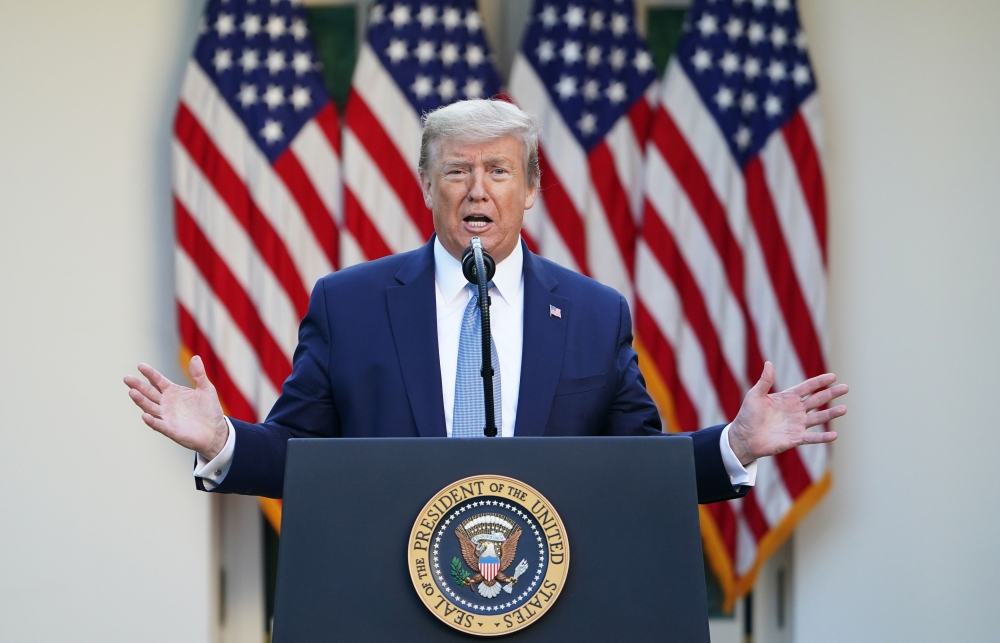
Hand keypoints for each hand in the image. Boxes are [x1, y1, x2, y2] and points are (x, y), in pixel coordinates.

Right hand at [124, 356, 228, 459]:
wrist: (215, 431)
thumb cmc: (209, 409)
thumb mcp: (206, 389)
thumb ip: (199, 375)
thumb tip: (196, 357)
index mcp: (172, 391)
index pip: (157, 380)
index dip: (150, 373)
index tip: (140, 366)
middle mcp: (166, 403)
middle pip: (149, 393)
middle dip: (138, 386)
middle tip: (127, 378)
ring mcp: (166, 416)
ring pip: (150, 407)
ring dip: (141, 401)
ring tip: (132, 392)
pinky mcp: (170, 429)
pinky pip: (158, 424)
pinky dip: (151, 421)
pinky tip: (145, 416)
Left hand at [728, 361, 847, 465]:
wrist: (744, 437)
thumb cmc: (748, 415)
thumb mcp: (755, 395)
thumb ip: (764, 381)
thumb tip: (768, 363)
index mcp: (787, 398)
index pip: (807, 387)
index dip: (819, 382)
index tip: (833, 376)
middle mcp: (795, 410)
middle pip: (817, 400)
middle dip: (831, 394)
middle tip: (846, 388)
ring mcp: (797, 424)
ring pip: (818, 417)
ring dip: (831, 414)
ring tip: (844, 409)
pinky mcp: (795, 438)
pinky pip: (812, 437)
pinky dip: (823, 437)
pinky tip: (834, 435)